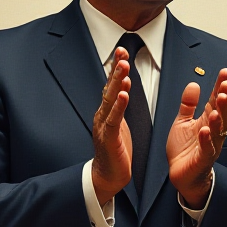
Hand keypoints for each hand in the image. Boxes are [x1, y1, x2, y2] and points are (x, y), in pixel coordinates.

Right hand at [92, 47, 132, 204]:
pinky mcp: (108, 138)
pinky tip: (123, 94)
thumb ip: (118, 106)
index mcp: (106, 111)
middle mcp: (102, 115)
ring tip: (124, 67)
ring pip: (110, 100)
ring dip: (117, 82)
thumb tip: (122, 87)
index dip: (115, 68)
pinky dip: (118, 106)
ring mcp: (103, 125)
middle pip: (109, 87)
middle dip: (116, 69)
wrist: (108, 176)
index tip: (121, 51)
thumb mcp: (118, 123)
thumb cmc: (115, 150)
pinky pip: (113, 119)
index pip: (111, 85)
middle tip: (122, 52)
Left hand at [167, 69, 226, 207]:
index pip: (218, 100)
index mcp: (208, 120)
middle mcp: (214, 131)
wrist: (181, 174)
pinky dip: (206, 138)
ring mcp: (211, 145)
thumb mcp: (182, 121)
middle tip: (225, 85)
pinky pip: (207, 148)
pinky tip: (205, 128)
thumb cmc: (184, 149)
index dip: (221, 86)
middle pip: (224, 113)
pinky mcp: (203, 158)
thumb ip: (188, 104)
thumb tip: (194, 84)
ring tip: (218, 101)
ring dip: (220, 115)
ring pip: (220, 129)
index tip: (225, 72)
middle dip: (225, 98)